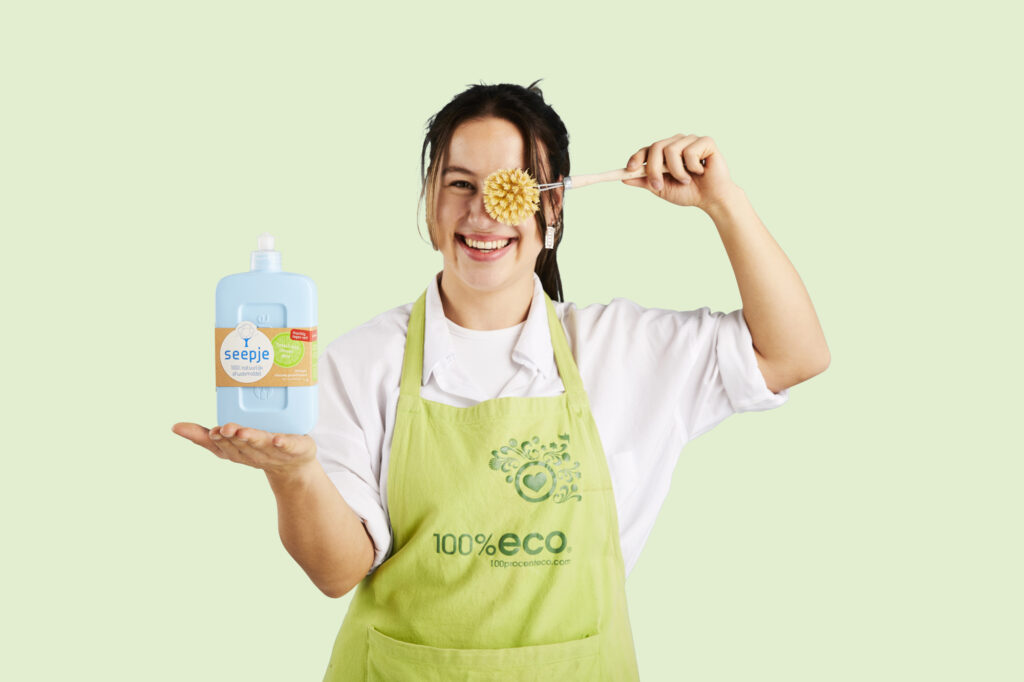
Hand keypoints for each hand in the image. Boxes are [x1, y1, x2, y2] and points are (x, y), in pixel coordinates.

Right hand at [172, 422, 317, 480]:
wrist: (293, 467)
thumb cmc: (257, 449)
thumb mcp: (229, 445)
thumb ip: (203, 436)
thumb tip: (174, 427)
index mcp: (237, 452)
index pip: (224, 447)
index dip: (218, 440)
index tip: (213, 432)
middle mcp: (254, 452)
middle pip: (241, 445)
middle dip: (232, 438)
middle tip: (225, 428)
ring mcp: (275, 452)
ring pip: (261, 444)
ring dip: (252, 438)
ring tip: (243, 431)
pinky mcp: (295, 448)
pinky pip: (289, 445)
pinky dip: (283, 443)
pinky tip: (278, 438)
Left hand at [622, 134, 739, 211]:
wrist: (711, 199)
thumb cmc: (688, 192)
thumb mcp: (661, 189)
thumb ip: (644, 181)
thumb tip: (623, 177)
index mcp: (665, 152)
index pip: (647, 149)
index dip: (636, 157)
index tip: (629, 169)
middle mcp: (677, 142)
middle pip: (656, 147)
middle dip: (654, 169)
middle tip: (658, 185)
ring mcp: (691, 140)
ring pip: (672, 150)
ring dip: (677, 172)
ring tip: (687, 180)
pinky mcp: (706, 141)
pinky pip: (690, 152)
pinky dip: (693, 167)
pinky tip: (701, 171)